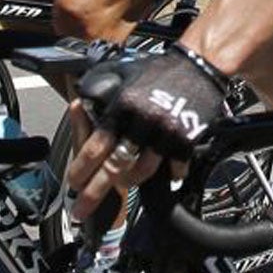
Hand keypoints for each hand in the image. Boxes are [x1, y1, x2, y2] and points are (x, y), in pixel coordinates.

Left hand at [67, 46, 230, 219]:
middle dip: (94, 193)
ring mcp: (164, 133)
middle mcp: (141, 122)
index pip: (95, 146)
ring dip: (130, 182)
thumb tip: (79, 106)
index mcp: (122, 107)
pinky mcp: (185, 139)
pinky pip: (174, 167)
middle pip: (113, 167)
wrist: (199, 64)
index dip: (81, 169)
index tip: (73, 184)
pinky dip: (170, 174)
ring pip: (141, 172)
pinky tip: (167, 176)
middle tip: (82, 208)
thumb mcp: (121, 71)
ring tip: (123, 185)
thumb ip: (99, 89)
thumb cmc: (160, 68)